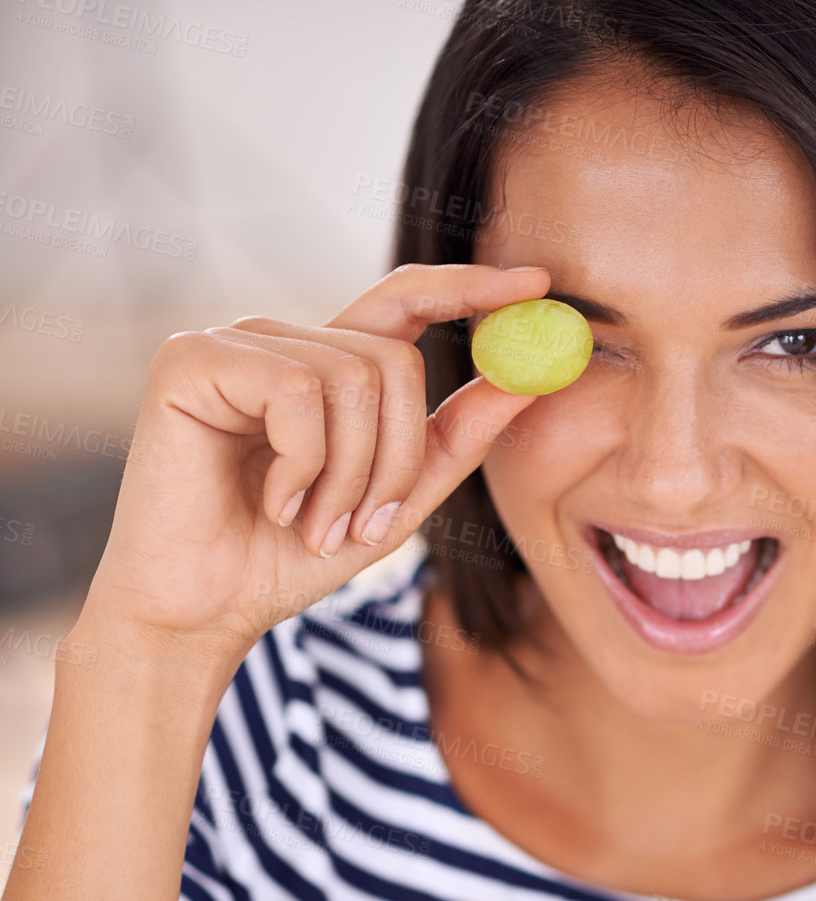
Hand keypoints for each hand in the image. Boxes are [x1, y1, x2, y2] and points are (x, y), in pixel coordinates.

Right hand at [75, 262, 552, 674]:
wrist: (201, 614)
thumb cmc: (282, 562)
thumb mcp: (394, 503)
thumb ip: (454, 440)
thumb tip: (527, 380)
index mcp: (325, 369)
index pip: (406, 302)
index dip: (471, 288)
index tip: (539, 286)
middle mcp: (280, 343)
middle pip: (396, 360)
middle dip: (398, 459)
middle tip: (367, 526)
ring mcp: (233, 345)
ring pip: (354, 378)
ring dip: (350, 476)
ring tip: (310, 522)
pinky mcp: (192, 361)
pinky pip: (297, 391)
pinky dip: (303, 465)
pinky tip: (270, 503)